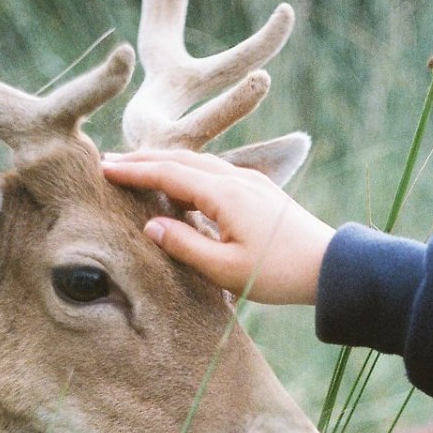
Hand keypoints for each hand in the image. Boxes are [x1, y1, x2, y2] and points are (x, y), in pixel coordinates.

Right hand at [101, 150, 334, 304]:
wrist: (331, 266)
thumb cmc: (279, 273)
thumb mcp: (226, 269)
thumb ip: (185, 246)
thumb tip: (150, 225)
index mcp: (224, 194)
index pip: (167, 174)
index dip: (133, 171)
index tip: (102, 169)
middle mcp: (236, 179)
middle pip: (180, 160)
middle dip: (143, 160)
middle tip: (109, 163)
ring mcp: (251, 183)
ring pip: (199, 164)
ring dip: (166, 165)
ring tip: (138, 171)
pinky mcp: (260, 192)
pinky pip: (216, 173)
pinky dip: (189, 173)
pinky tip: (182, 188)